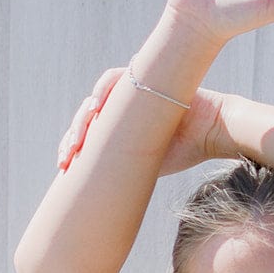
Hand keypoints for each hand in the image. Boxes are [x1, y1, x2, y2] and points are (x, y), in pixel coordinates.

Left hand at [58, 69, 229, 173]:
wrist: (211, 131)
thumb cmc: (185, 150)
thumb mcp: (146, 163)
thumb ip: (123, 168)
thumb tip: (98, 199)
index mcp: (119, 124)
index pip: (88, 134)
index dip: (73, 149)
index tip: (62, 169)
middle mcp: (121, 104)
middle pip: (86, 117)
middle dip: (72, 138)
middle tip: (65, 159)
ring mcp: (130, 87)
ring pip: (94, 99)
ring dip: (82, 119)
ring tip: (76, 141)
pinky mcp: (141, 72)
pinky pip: (114, 79)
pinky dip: (102, 92)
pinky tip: (94, 110)